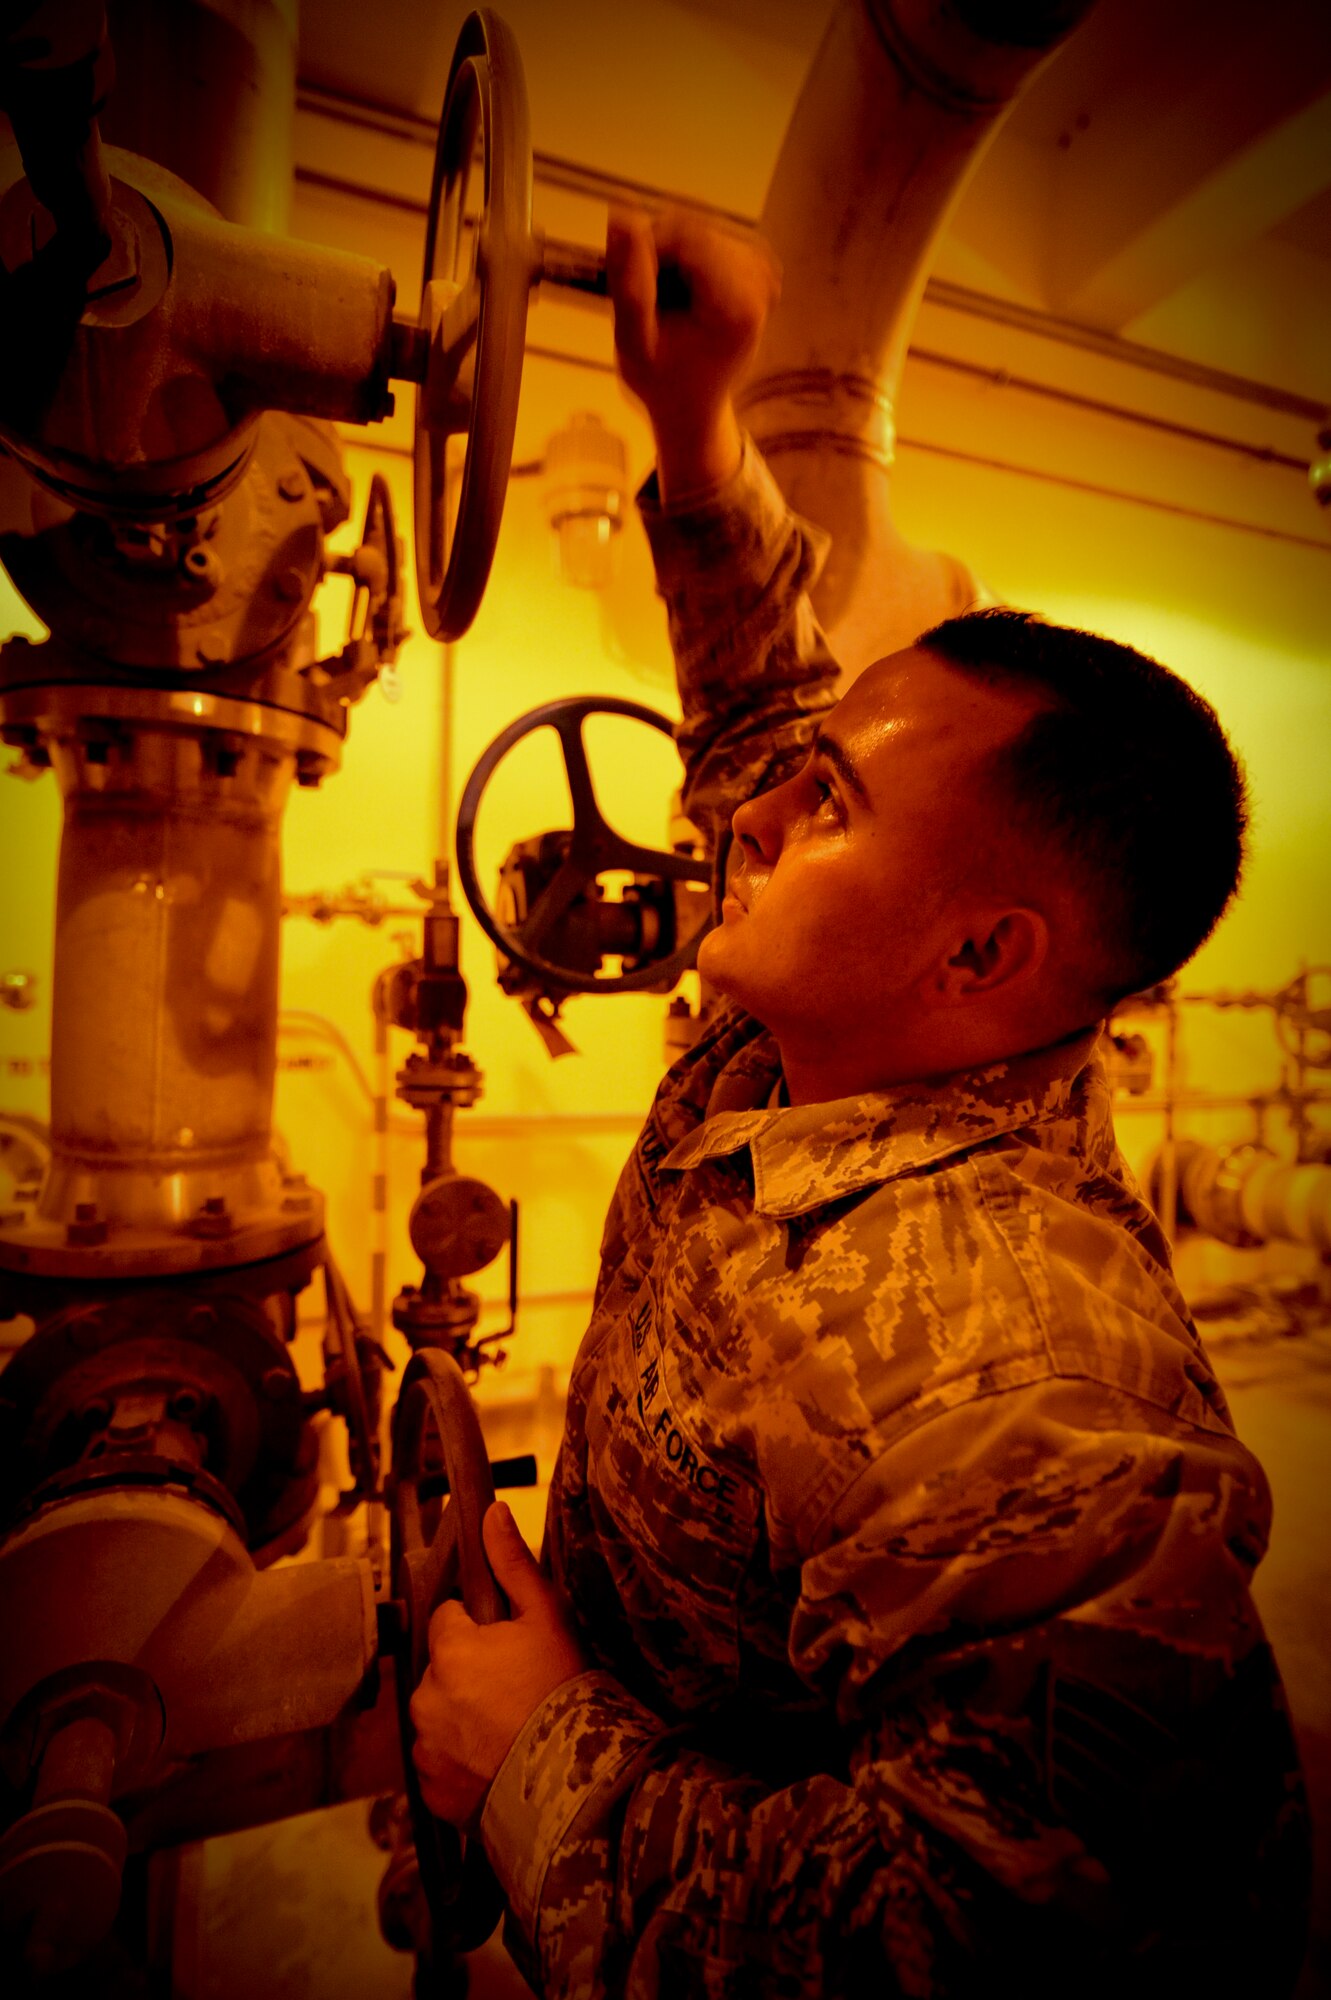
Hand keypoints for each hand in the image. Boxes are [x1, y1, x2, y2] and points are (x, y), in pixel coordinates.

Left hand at [409, 1501, 586, 1827]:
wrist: (575, 1783)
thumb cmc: (563, 1689)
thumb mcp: (547, 1617)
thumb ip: (512, 1563)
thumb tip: (491, 1510)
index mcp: (450, 1648)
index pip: (446, 1618)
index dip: (477, 1628)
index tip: (507, 1646)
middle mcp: (425, 1696)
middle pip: (440, 1669)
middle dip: (467, 1673)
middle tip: (514, 1689)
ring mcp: (426, 1747)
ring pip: (436, 1716)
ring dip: (459, 1717)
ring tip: (508, 1729)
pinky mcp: (431, 1790)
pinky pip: (438, 1763)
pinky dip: (458, 1761)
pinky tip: (495, 1762)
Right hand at [606, 205, 780, 501]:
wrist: (692, 404)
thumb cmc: (661, 380)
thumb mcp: (634, 342)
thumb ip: (629, 283)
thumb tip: (621, 216)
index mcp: (738, 307)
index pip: (686, 237)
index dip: (646, 247)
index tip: (627, 282)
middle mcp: (760, 286)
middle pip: (694, 227)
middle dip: (658, 249)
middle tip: (643, 295)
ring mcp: (762, 274)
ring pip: (699, 225)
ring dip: (669, 250)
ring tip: (661, 297)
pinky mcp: (757, 266)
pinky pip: (710, 232)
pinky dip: (686, 252)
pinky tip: (679, 287)